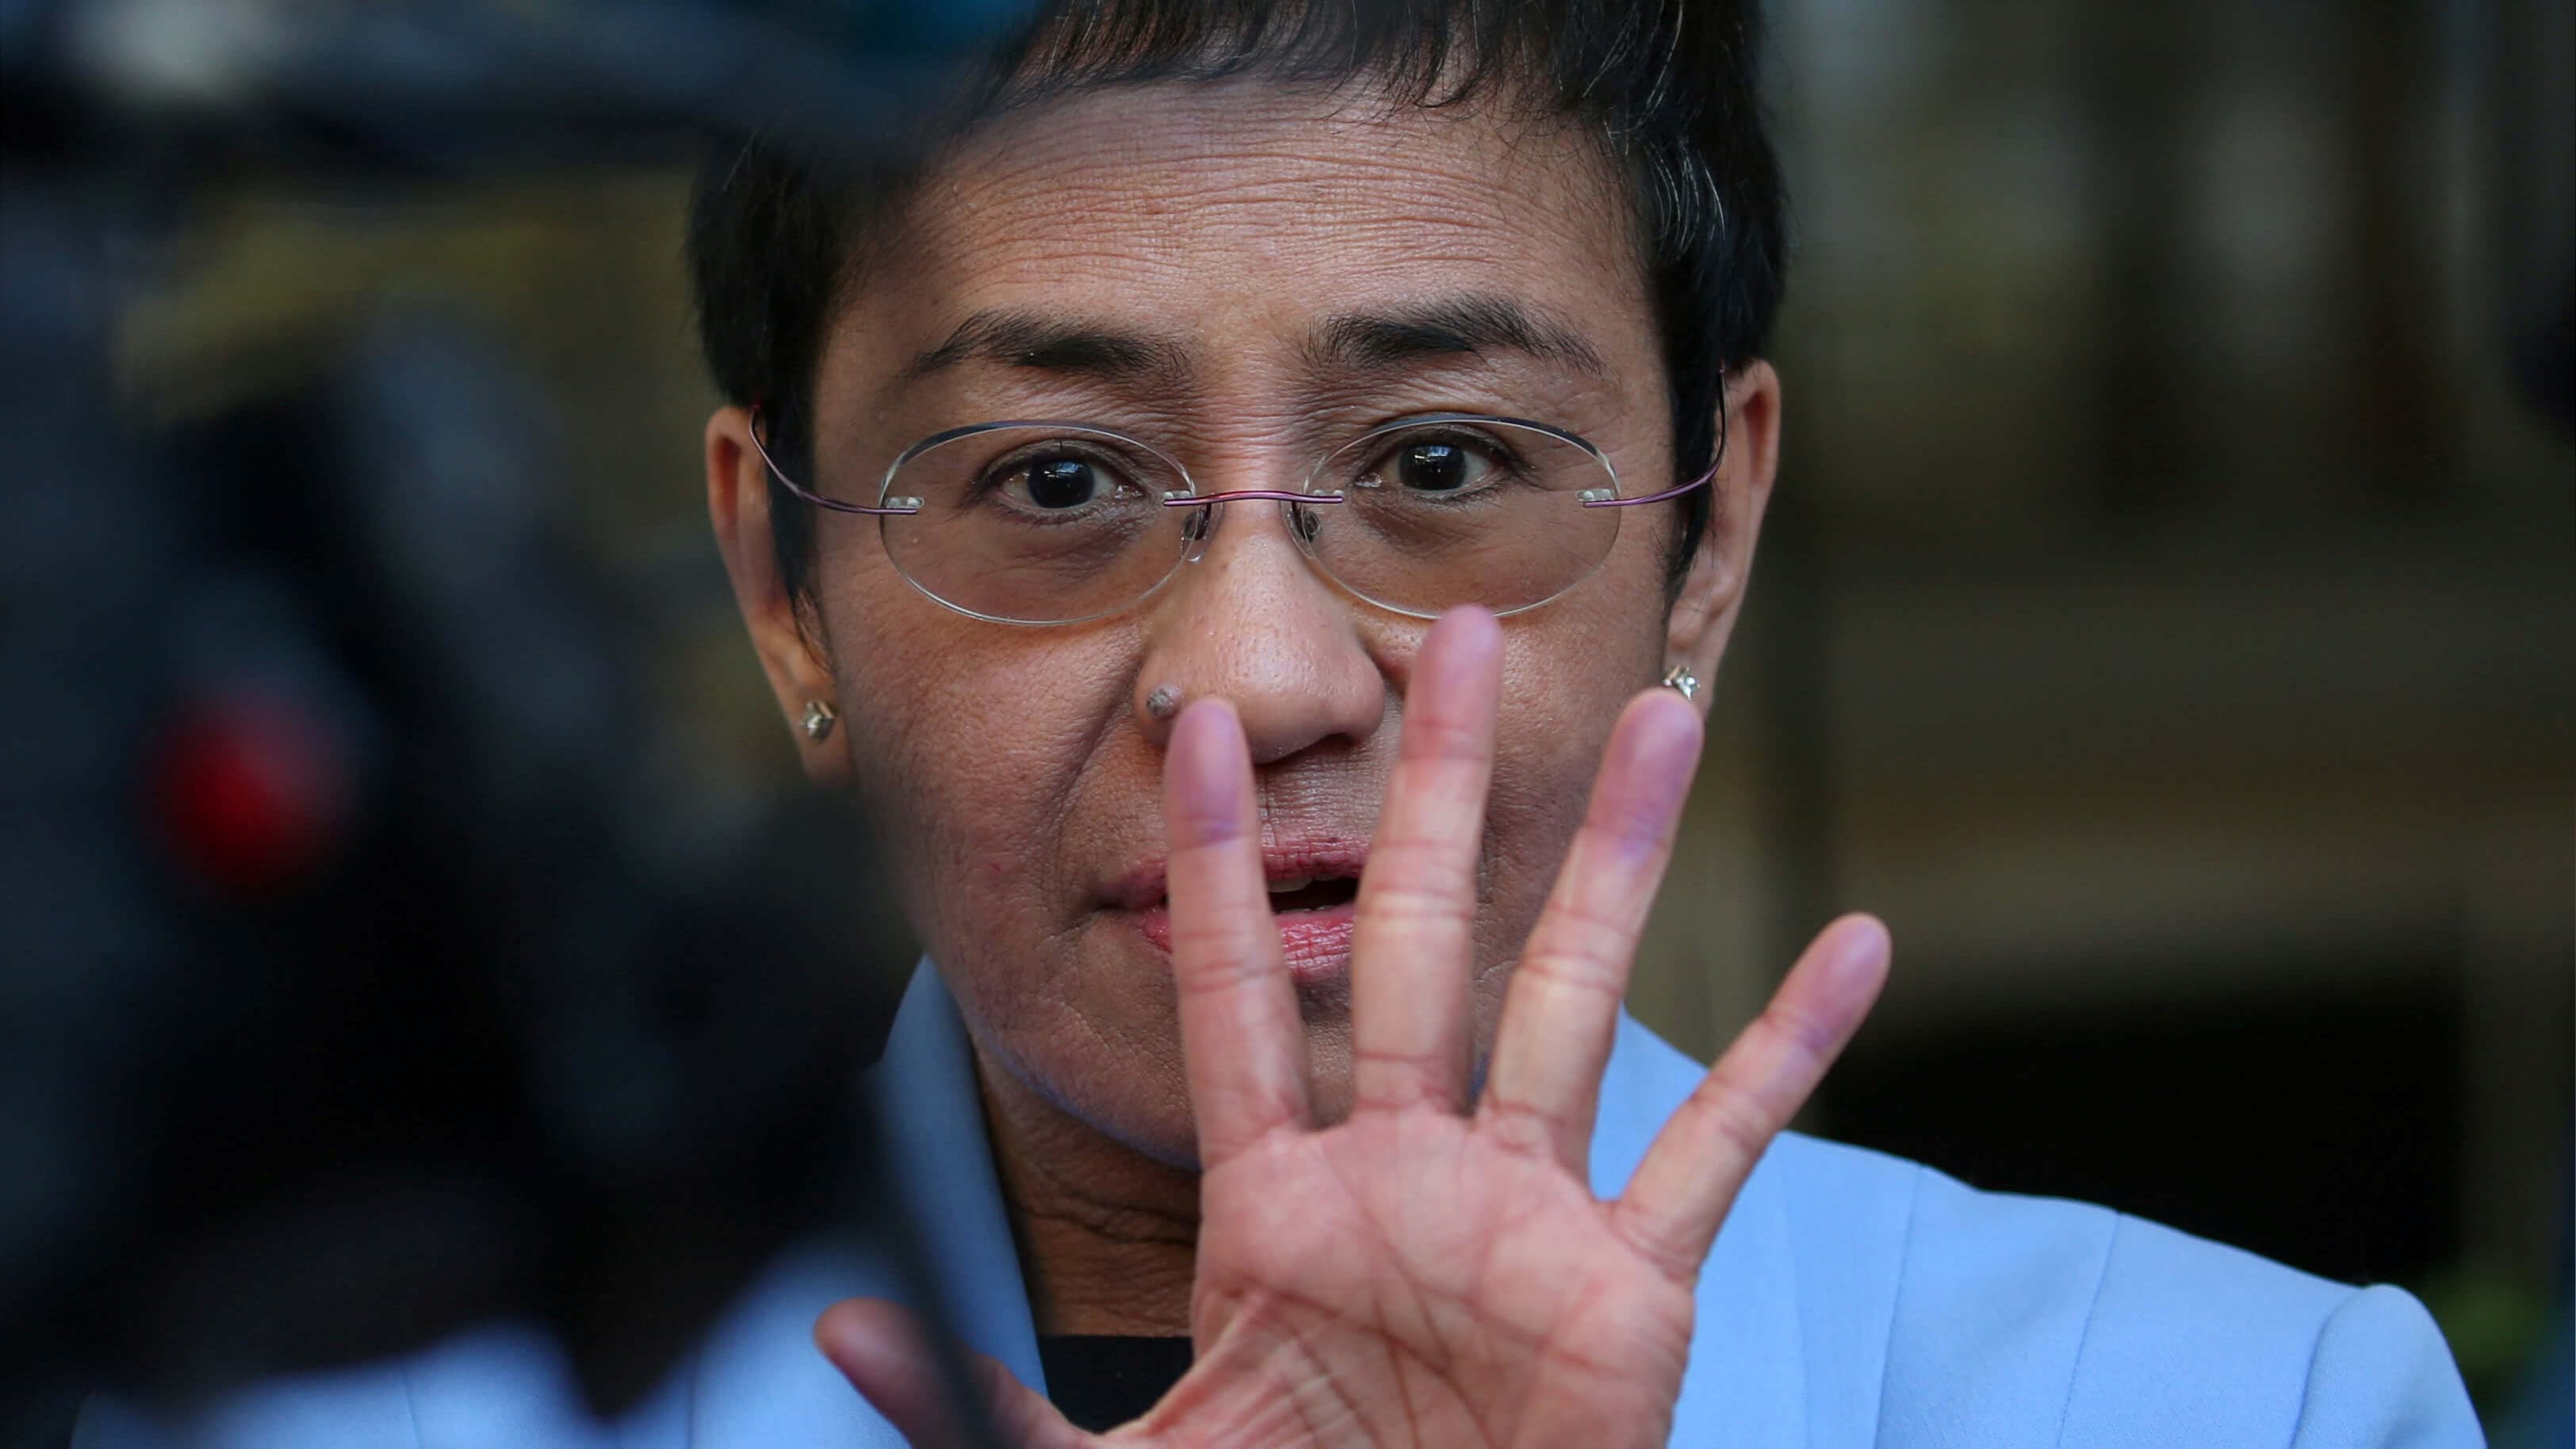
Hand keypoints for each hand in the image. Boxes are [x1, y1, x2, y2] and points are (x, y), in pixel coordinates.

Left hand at [817, 608, 1890, 1446]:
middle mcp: (1402, 1176)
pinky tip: (1854, 947)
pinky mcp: (1624, 1292)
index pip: (1234, 997)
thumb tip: (832, 1314)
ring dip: (1617, 860)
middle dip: (1429, 786)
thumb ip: (971, 1402)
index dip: (1214, 864)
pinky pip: (1717, 1149)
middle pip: (1414, 938)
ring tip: (1662, 717)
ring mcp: (1521, 1221)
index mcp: (1275, 1208)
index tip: (1197, 729)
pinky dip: (1790, 1054)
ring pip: (1573, 998)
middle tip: (1450, 637)